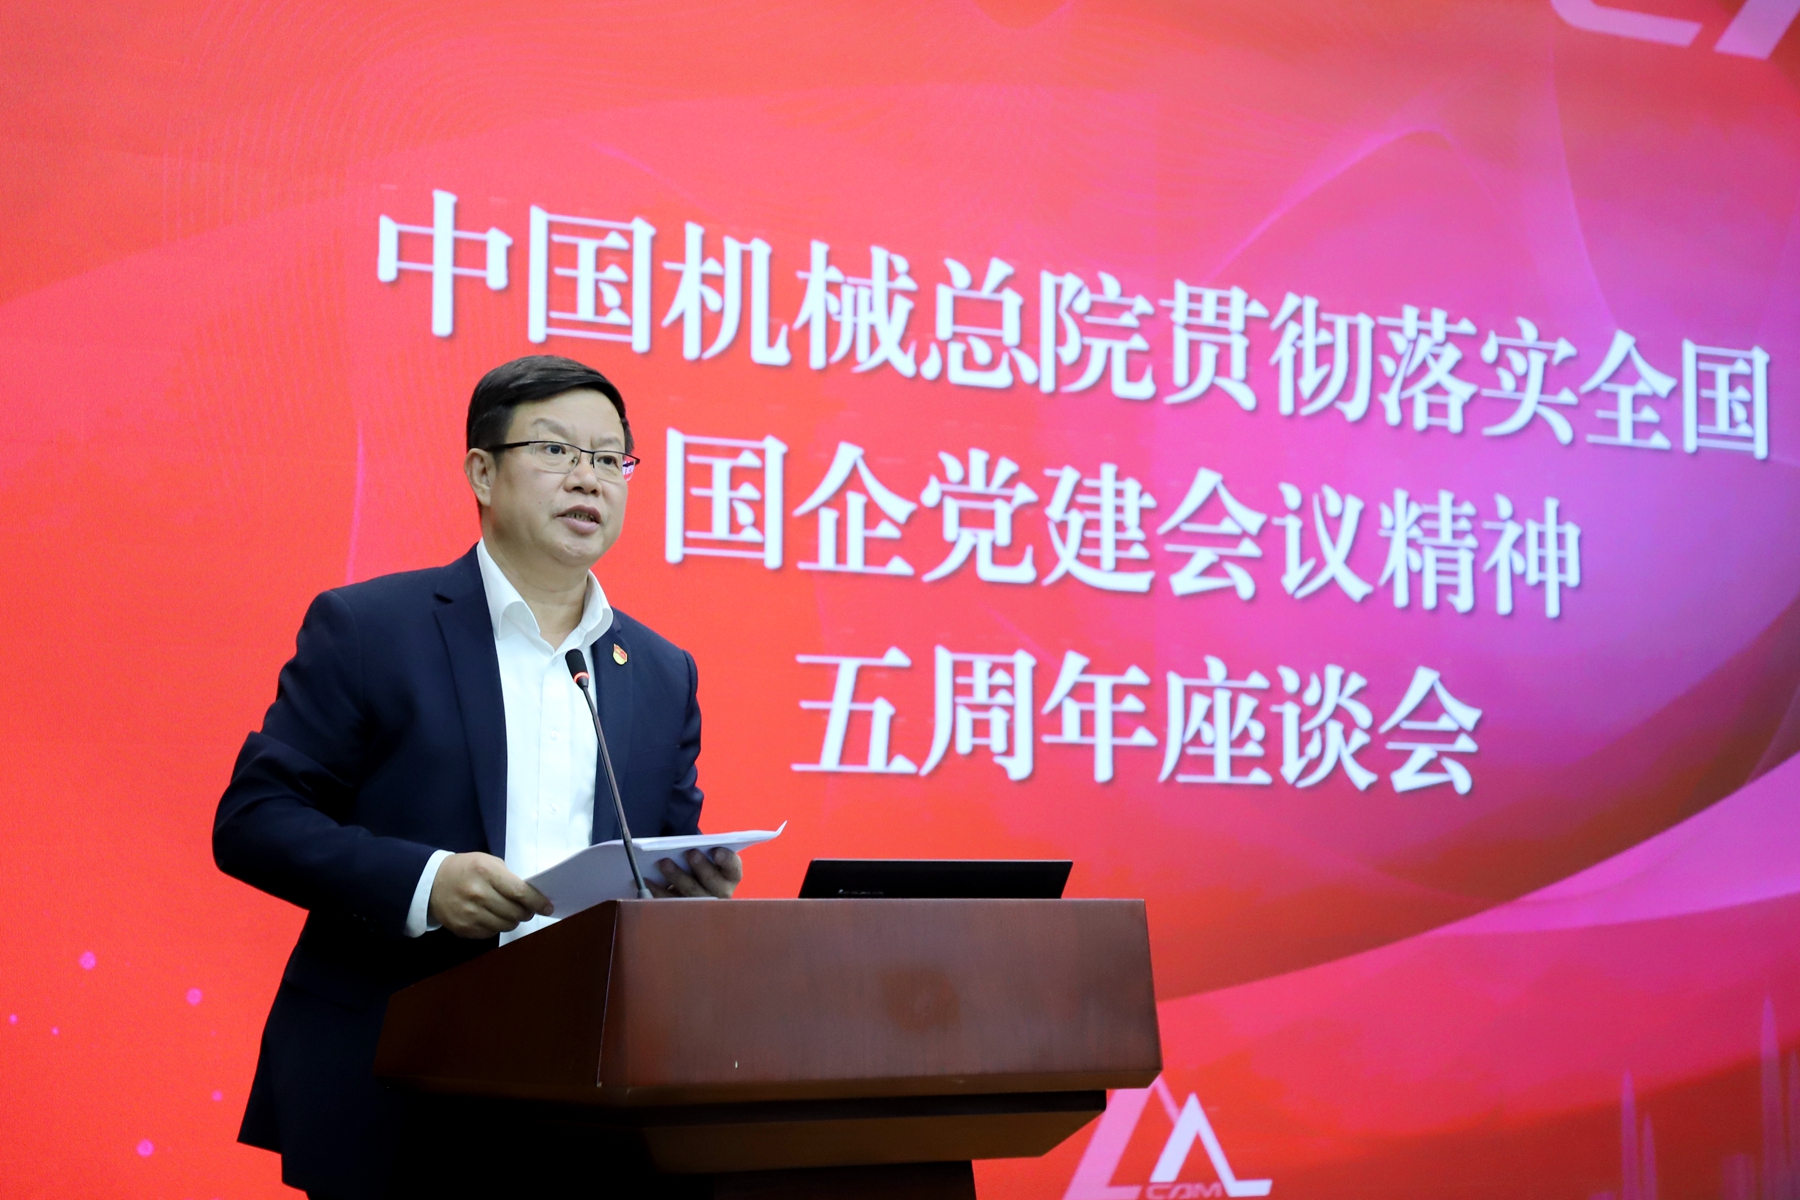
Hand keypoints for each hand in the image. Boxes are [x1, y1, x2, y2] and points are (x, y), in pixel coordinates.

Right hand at [428, 851, 553, 936]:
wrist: (431, 882)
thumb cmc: (466, 869)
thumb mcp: (487, 862)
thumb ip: (508, 877)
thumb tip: (530, 895)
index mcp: (486, 873)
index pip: (520, 892)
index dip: (538, 902)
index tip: (548, 907)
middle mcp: (478, 894)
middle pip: (515, 912)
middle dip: (527, 912)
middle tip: (528, 909)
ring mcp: (469, 914)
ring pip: (505, 925)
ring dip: (513, 921)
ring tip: (511, 913)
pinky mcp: (464, 928)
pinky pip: (491, 933)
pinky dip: (497, 926)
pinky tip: (493, 917)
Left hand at [651, 847, 741, 897]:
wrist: (692, 886)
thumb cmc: (699, 866)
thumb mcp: (707, 858)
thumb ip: (703, 851)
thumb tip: (684, 845)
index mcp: (730, 876)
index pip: (733, 868)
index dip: (727, 860)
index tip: (716, 851)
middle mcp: (722, 893)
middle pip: (712, 881)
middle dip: (701, 867)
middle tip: (691, 853)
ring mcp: (703, 906)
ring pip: (691, 893)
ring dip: (677, 877)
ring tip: (664, 863)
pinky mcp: (683, 913)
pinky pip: (670, 902)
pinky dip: (657, 890)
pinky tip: (648, 880)